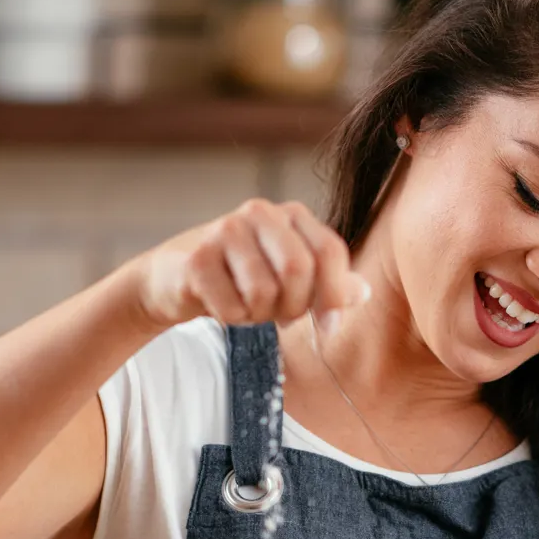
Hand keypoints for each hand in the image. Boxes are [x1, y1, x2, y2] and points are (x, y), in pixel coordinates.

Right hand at [132, 199, 371, 328]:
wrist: (175, 277)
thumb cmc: (241, 277)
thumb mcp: (289, 277)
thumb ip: (328, 284)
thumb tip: (363, 293)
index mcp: (291, 215)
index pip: (330, 252)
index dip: (334, 295)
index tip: (328, 325)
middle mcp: (259, 213)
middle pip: (298, 271)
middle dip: (294, 307)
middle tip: (279, 316)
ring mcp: (224, 230)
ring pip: (264, 293)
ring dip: (259, 315)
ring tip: (247, 306)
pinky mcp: (196, 258)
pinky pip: (231, 308)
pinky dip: (231, 319)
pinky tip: (220, 304)